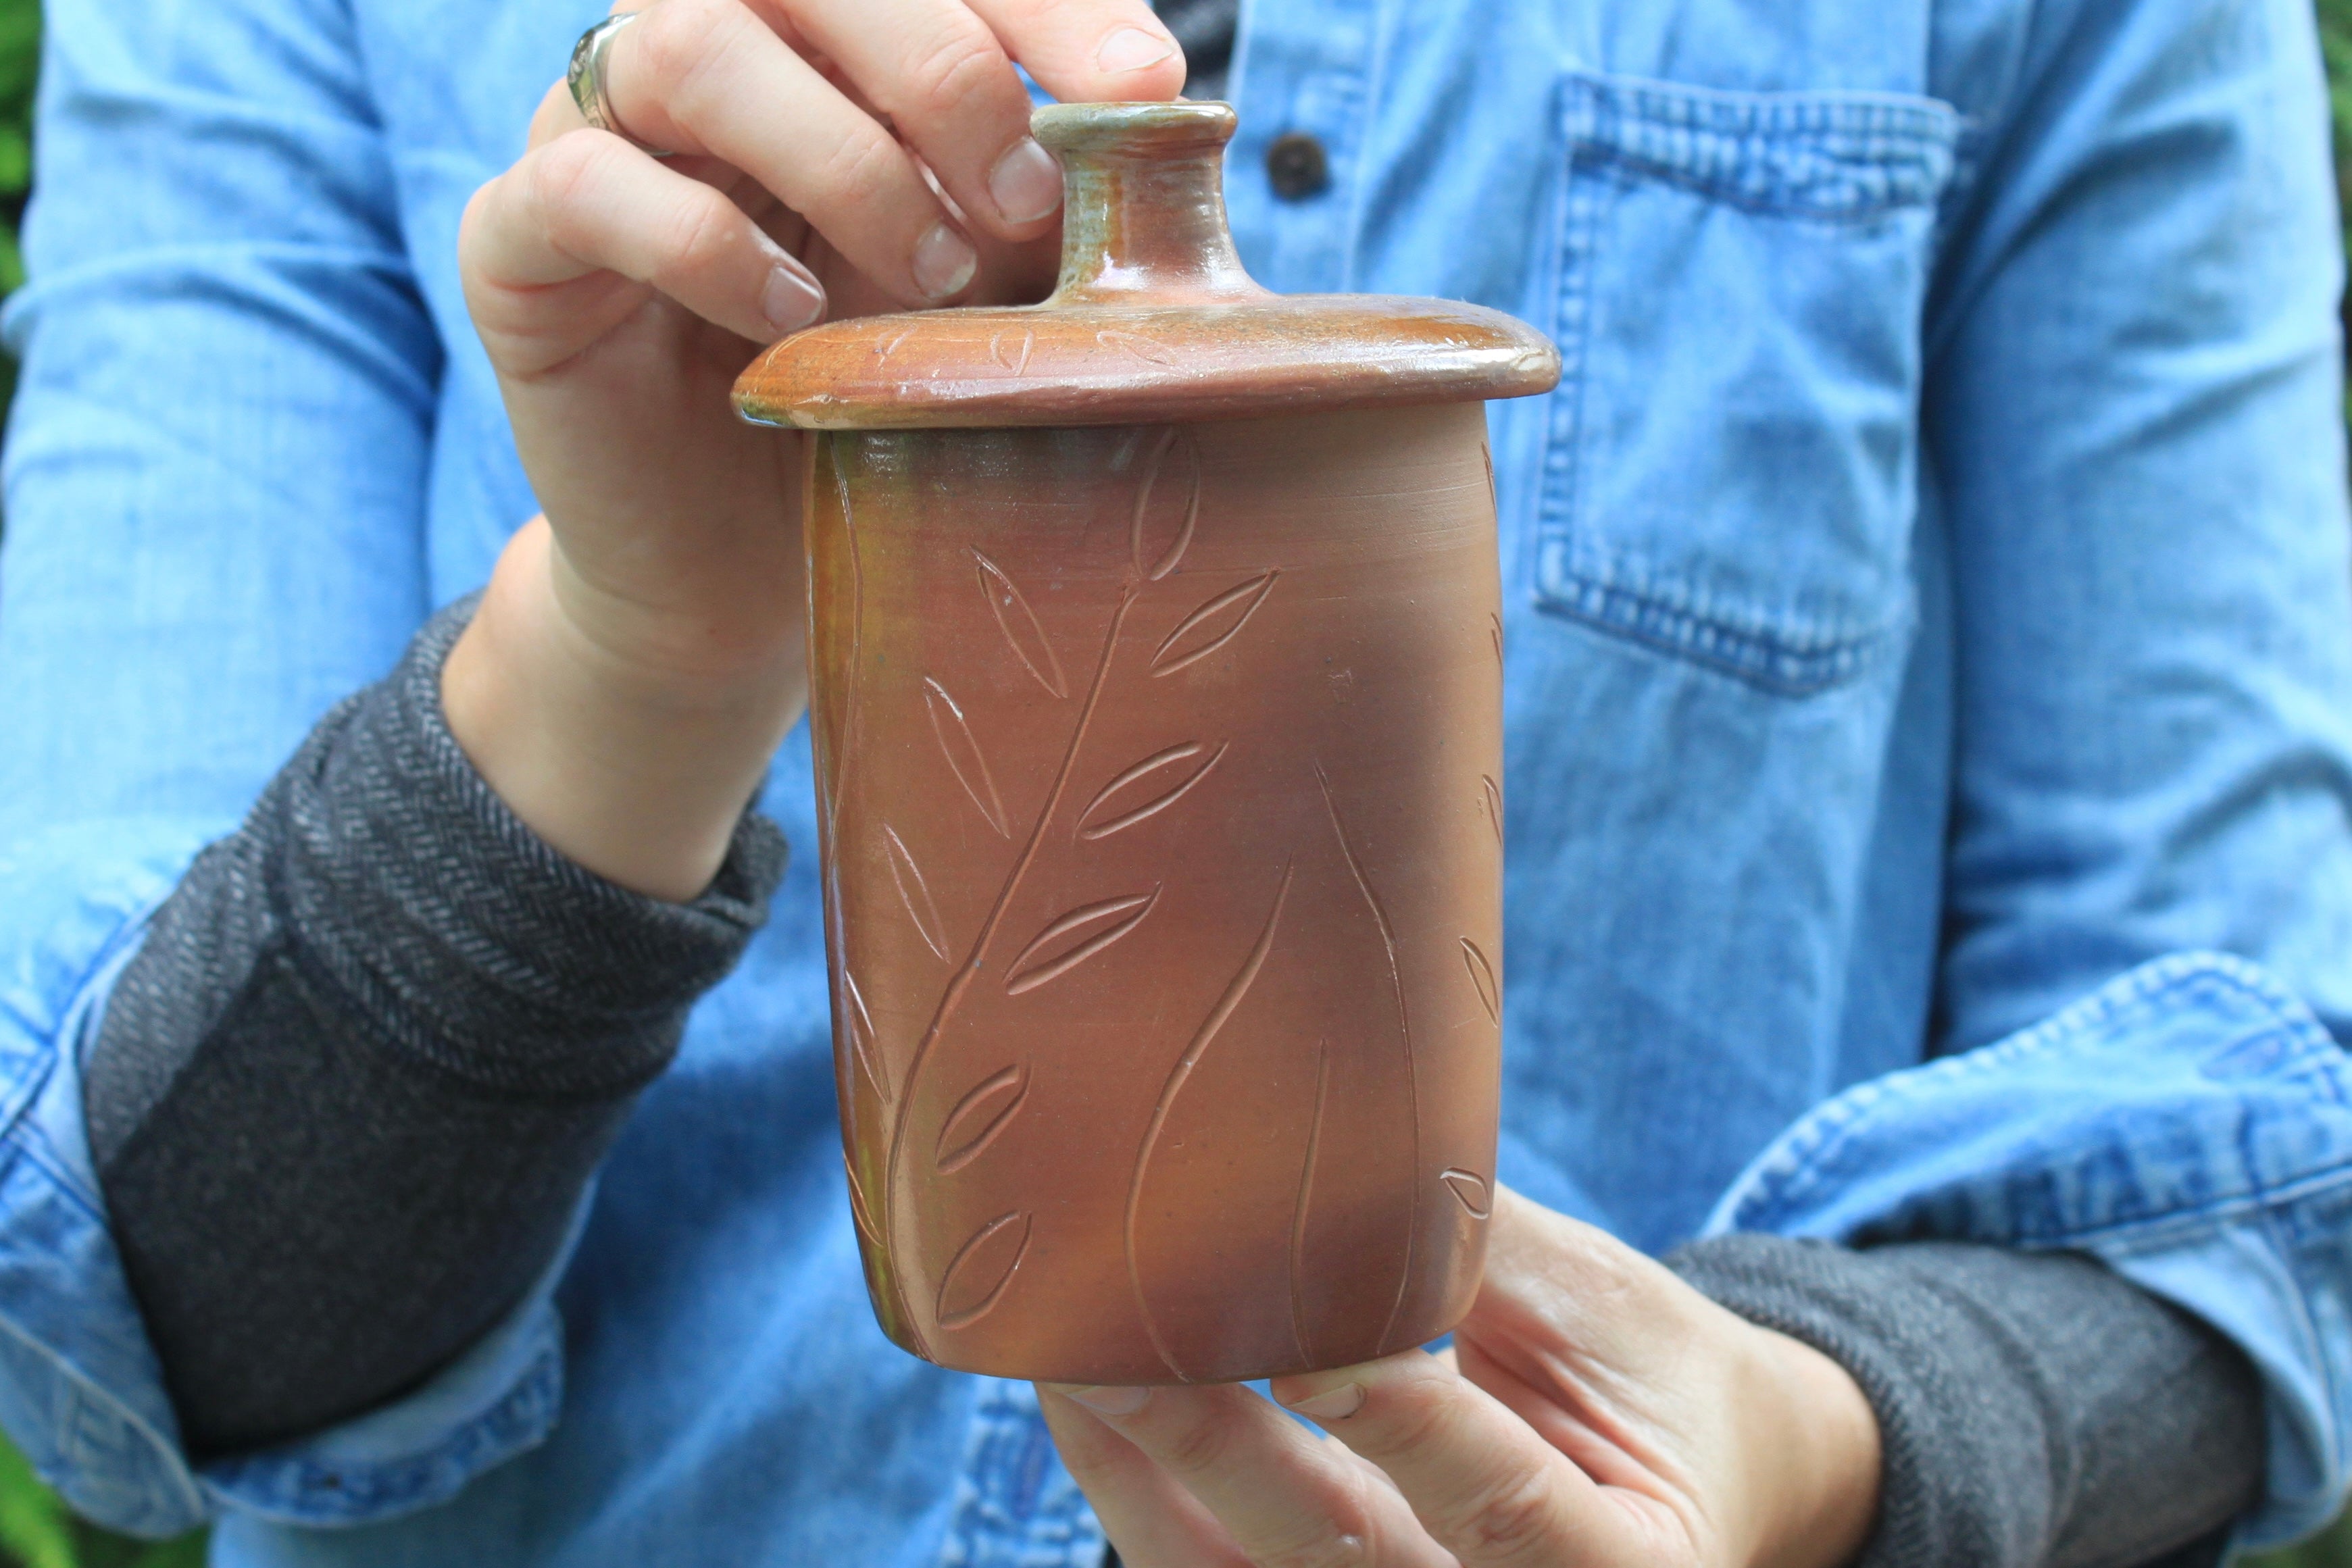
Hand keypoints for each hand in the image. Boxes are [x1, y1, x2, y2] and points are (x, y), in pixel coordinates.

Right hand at [445, 0, 1186, 898]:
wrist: (737, 576)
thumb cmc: (867, 408)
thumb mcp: (978, 287)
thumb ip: (1033, 194)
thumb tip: (1165, 127)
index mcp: (811, 40)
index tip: (1152, 80)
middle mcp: (693, 57)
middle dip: (945, 71)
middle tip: (1024, 203)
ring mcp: (587, 136)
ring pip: (691, 48)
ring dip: (841, 158)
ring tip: (926, 276)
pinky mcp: (514, 246)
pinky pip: (587, 185)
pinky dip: (707, 243)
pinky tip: (792, 319)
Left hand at [1040, 1188, 1880, 1567]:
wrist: (1679, 1477)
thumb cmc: (1645, 1373)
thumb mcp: (1604, 1303)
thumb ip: (1479, 1246)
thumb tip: (1343, 1124)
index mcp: (1623, 1566)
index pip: (1501, 1506)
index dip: (1404, 1429)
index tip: (1309, 1346)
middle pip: (1347, 1560)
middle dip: (1221, 1454)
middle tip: (1118, 1344)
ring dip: (1150, 1474)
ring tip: (1071, 1357)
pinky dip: (1136, 1494)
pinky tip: (1083, 1399)